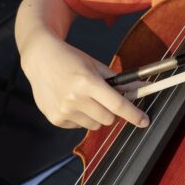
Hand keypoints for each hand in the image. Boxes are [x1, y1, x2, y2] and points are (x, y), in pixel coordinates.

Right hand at [21, 34, 148, 130]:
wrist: (39, 58)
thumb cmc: (70, 59)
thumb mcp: (95, 66)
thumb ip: (120, 81)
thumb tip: (144, 87)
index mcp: (87, 81)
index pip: (117, 105)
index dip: (134, 115)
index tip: (145, 121)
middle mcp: (74, 98)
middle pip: (108, 119)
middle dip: (111, 111)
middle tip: (104, 99)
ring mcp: (63, 110)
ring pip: (95, 125)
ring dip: (95, 115)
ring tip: (83, 98)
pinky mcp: (55, 119)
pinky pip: (79, 126)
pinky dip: (80, 117)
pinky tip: (70, 101)